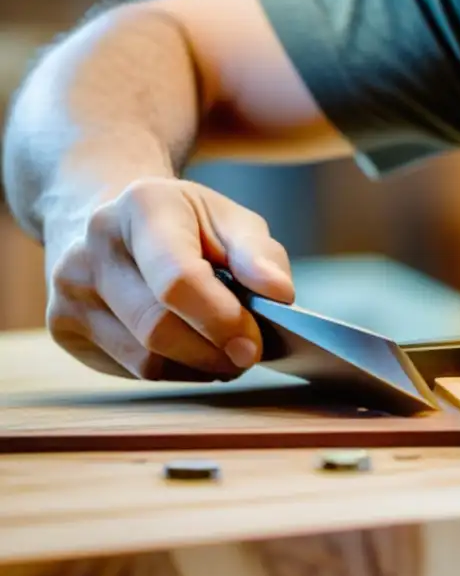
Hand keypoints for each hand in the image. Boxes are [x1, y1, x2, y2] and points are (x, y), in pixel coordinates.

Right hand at [45, 177, 293, 380]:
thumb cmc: (184, 223)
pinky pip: (131, 370)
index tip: (254, 344)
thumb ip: (259, 254)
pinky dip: (174, 370)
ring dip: (198, 367)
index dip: (221, 320)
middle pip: (159, 329)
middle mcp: (93, 245)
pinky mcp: (63, 327)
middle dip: (214, 353)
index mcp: (143, 205)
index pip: (178, 279)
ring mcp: (69, 289)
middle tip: (248, 354)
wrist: (108, 218)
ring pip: (145, 361)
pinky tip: (190, 350)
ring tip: (224, 351)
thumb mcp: (228, 219)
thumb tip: (281, 295)